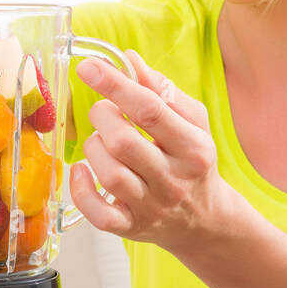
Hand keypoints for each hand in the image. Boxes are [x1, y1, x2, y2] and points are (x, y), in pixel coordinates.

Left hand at [69, 49, 233, 251]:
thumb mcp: (192, 123)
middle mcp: (173, 179)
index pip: (150, 110)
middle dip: (102, 117)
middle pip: (123, 143)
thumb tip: (128, 59)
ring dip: (93, 149)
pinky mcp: (131, 228)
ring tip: (101, 142)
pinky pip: (99, 215)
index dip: (115, 85)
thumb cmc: (192, 163)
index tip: (88, 67)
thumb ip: (161, 90)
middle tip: (104, 112)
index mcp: (193, 148)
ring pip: (109, 174)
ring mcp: (152, 207)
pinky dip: (82, 191)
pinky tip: (82, 172)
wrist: (204, 221)